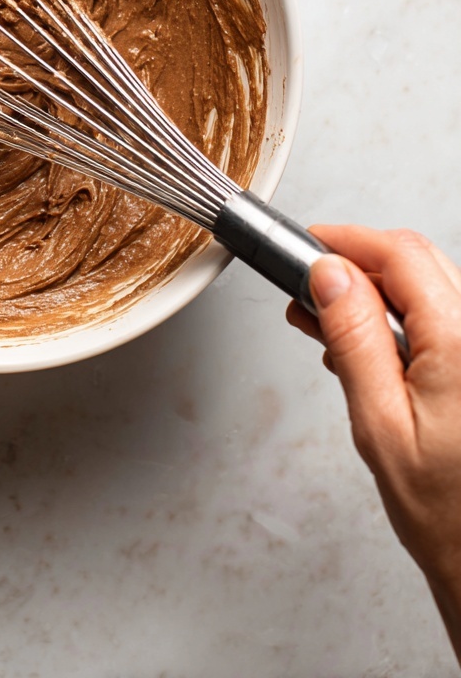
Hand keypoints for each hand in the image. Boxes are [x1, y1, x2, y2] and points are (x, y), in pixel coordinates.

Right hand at [287, 225, 460, 656]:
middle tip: (308, 283)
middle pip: (419, 262)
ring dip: (377, 292)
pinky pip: (443, 319)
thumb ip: (355, 340)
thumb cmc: (447, 514)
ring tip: (326, 320)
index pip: (402, 256)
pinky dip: (400, 319)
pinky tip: (367, 347)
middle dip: (358, 262)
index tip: (308, 245)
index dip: (348, 240)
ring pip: (430, 287)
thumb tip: (329, 276)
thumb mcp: (379, 424)